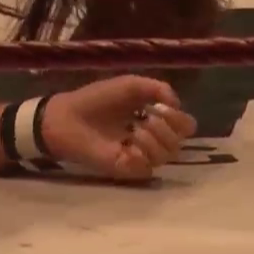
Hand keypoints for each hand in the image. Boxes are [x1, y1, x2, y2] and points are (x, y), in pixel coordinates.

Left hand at [40, 76, 196, 181]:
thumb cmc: (97, 99)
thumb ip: (158, 88)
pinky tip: (128, 147)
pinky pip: (148, 168)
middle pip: (181, 143)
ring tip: (133, 131)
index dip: (180, 118)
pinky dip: (142, 155)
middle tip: (147, 119)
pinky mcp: (127, 168)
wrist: (68, 116)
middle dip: (168, 129)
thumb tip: (176, 104)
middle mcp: (152, 138)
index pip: (186, 126)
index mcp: (155, 118)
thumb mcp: (130, 85)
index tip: (160, 107)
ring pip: (167, 156)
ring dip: (154, 140)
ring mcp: (140, 155)